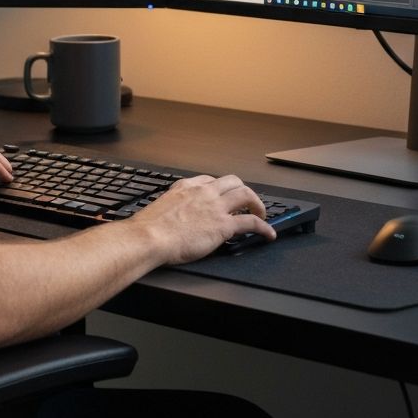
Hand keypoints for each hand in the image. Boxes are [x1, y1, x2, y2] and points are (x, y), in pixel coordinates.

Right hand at [129, 174, 274, 264]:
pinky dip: (263, 227)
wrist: (150, 237)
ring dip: (257, 204)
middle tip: (247, 203)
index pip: (210, 180)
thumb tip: (173, 216)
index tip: (224, 196)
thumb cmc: (150, 228)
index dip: (221, 189)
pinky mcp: (223, 225)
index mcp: (186, 187)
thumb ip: (173, 206)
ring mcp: (215, 207)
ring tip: (262, 215)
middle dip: (243, 191)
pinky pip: (251, 222)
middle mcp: (204, 192)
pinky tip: (268, 234)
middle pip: (233, 182)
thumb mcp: (161, 207)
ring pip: (246, 195)